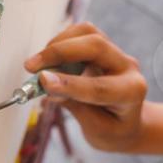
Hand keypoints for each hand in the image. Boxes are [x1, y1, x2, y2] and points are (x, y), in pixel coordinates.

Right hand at [24, 22, 148, 152]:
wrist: (127, 122)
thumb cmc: (113, 129)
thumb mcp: (96, 129)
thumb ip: (74, 104)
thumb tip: (47, 84)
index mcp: (132, 92)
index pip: (99, 86)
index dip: (69, 83)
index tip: (42, 81)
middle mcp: (127, 67)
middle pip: (96, 46)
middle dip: (60, 52)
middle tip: (31, 66)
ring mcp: (116, 53)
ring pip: (88, 33)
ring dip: (58, 44)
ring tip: (38, 64)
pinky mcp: (103, 46)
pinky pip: (82, 33)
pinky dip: (61, 42)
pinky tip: (49, 59)